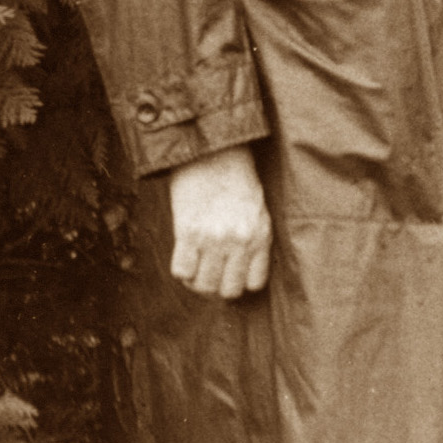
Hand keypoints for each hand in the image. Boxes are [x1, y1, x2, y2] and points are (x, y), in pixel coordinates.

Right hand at [168, 144, 272, 298]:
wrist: (212, 151)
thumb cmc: (235, 179)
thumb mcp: (256, 210)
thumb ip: (251, 239)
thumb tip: (236, 270)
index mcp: (261, 235)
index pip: (254, 283)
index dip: (239, 282)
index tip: (230, 275)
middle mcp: (240, 240)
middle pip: (227, 290)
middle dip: (217, 286)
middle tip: (208, 273)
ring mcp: (214, 238)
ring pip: (203, 285)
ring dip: (197, 280)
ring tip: (195, 265)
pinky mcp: (188, 232)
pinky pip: (181, 271)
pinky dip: (181, 268)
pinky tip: (184, 254)